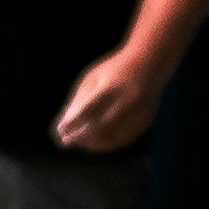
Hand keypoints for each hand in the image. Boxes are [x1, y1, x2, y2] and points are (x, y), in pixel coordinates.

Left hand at [54, 41, 170, 154]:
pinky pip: (124, 139)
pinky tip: (96, 144)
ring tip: (80, 144)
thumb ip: (79, 101)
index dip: (72, 125)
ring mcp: (138, 113)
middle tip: (65, 143)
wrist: (149, 63)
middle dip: (80, 138)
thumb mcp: (92, 79)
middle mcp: (126, 102)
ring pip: (112, 138)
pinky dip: (108, 144)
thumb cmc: (113, 70)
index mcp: (110, 88)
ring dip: (93, 144)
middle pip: (99, 128)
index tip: (58, 133)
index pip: (86, 112)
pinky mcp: (145, 121)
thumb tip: (63, 126)